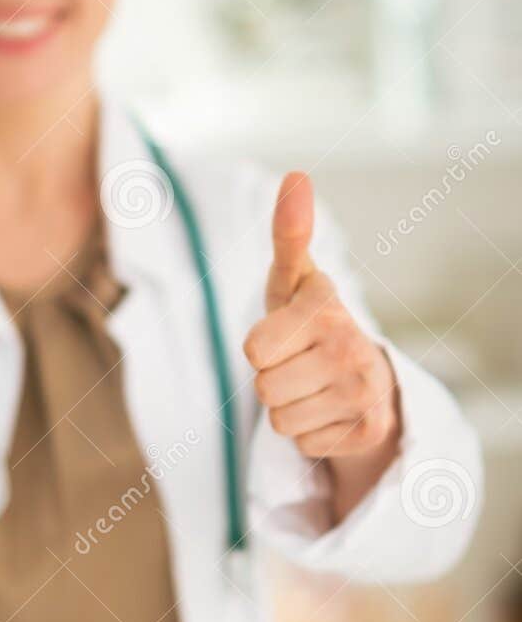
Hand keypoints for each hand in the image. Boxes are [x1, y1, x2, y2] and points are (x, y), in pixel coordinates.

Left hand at [243, 175, 399, 480]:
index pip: (253, 350)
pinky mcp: (369, 430)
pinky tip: (330, 412)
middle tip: (299, 365)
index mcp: (326, 308)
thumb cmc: (310, 322)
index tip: (286, 334)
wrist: (364, 375)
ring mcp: (365, 391)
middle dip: (273, 380)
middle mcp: (352, 347)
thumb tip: (295, 176)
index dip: (260, 347)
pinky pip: (303, 444)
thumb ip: (288, 234)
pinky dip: (310, 434)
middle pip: (264, 389)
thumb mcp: (294, 282)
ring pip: (281, 421)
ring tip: (313, 388)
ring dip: (289, 409)